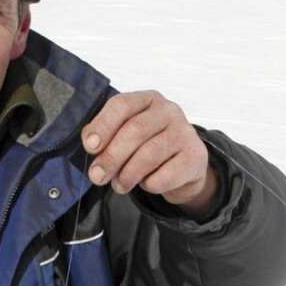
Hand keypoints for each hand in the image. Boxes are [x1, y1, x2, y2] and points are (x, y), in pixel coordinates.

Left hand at [82, 90, 217, 210]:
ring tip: (119, 185)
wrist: (184, 165)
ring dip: (128, 174)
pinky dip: (149, 184)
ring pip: (149, 155)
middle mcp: (168, 110)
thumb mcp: (126, 135)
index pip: (122, 105)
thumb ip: (106, 135)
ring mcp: (184, 132)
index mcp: (147, 99)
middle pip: (134, 131)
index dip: (103, 126)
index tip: (90, 147)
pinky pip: (165, 175)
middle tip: (98, 176)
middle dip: (111, 157)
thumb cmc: (148, 146)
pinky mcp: (195, 156)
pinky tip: (145, 184)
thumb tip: (90, 143)